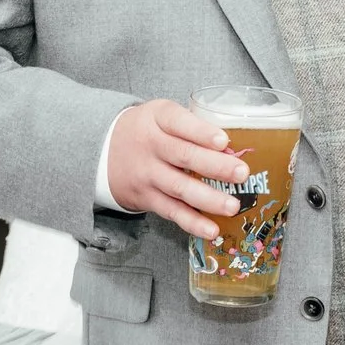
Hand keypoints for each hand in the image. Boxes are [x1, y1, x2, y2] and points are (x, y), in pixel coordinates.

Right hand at [106, 98, 244, 240]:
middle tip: (241, 173)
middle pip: (184, 156)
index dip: (201, 132)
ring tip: (232, 206)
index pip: (179, 122)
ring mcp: (148, 174)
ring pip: (180, 188)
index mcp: (158, 117)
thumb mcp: (162, 114)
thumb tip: (233, 150)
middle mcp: (151, 146)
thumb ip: (193, 127)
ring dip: (208, 199)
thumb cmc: (147, 129)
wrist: (104, 148)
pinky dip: (192, 222)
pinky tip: (211, 229)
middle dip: (215, 166)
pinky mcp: (147, 198)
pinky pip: (172, 211)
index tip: (223, 141)